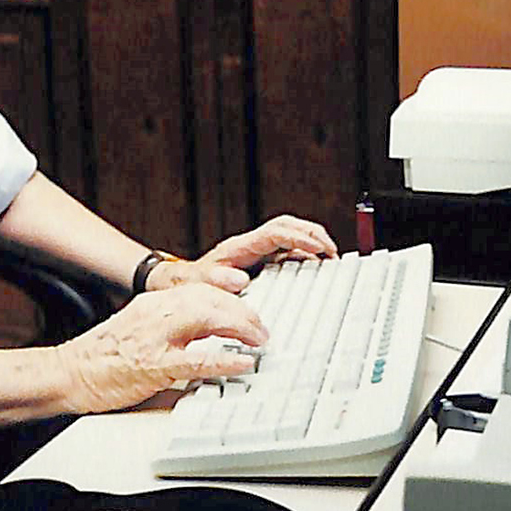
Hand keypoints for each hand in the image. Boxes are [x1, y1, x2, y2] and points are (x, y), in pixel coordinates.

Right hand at [54, 283, 267, 413]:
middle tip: (262, 329)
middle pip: (209, 297)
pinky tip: (242, 363)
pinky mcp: (151, 365)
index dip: (231, 296)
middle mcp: (155, 311)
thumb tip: (212, 338)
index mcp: (154, 302)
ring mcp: (153, 337)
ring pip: (206, 316)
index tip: (252, 308)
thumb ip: (173, 328)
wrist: (68, 372)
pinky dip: (225, 358)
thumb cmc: (103, 357)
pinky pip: (196, 358)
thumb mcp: (142, 329)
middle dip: (243, 310)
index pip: (202, 288)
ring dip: (240, 326)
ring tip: (259, 340)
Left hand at [149, 213, 338, 293]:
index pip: (275, 233)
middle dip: (312, 234)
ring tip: (330, 256)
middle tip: (331, 250)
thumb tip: (240, 279)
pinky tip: (314, 264)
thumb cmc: (190, 283)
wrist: (179, 282)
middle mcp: (250, 245)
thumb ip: (217, 282)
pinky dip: (304, 253)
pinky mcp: (259, 261)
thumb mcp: (199, 284)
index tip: (317, 250)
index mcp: (240, 247)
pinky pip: (287, 250)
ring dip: (311, 241)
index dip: (298, 238)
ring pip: (289, 234)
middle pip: (287, 226)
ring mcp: (256, 251)